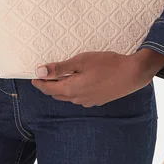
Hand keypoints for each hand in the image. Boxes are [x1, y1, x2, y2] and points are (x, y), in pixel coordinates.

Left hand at [30, 50, 153, 106]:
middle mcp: (78, 99)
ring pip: (68, 97)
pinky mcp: (97, 101)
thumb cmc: (106, 64)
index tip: (32, 77)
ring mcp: (89, 102)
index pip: (48, 89)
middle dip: (48, 87)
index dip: (39, 83)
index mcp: (71, 89)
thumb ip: (60, 68)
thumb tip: (40, 72)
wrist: (131, 74)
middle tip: (43, 77)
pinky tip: (77, 83)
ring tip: (58, 78)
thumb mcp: (81, 61)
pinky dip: (73, 91)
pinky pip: (79, 98)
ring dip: (61, 89)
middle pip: (57, 94)